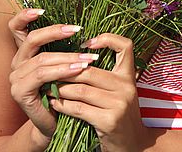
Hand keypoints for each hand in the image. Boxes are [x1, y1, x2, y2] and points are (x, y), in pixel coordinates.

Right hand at [8, 9, 98, 143]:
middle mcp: (17, 62)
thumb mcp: (62, 65)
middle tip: (78, 29)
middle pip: (32, 39)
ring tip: (89, 58)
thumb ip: (63, 47)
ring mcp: (16, 78)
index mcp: (24, 52)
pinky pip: (42, 75)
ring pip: (43, 59)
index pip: (16, 28)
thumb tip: (80, 26)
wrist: (54, 123)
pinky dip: (62, 71)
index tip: (42, 9)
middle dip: (56, 32)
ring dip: (69, 56)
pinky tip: (79, 70)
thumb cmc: (62, 90)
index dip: (25, 16)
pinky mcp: (20, 92)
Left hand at [48, 33, 149, 151]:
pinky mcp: (109, 120)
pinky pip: (79, 108)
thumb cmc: (119, 116)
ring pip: (81, 89)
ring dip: (60, 89)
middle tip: (50, 72)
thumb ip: (105, 78)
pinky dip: (63, 105)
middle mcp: (126, 86)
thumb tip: (76, 60)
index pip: (125, 46)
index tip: (86, 44)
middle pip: (90, 70)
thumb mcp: (119, 93)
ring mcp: (119, 103)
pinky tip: (54, 104)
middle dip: (65, 72)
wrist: (133, 146)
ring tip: (48, 87)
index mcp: (129, 76)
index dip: (107, 39)